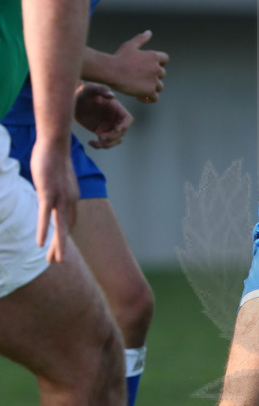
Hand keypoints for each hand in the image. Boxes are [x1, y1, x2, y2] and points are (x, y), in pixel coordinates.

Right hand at [29, 139, 77, 262]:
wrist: (55, 143)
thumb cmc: (53, 158)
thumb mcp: (57, 178)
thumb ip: (55, 188)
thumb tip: (49, 194)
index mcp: (72, 197)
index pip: (69, 221)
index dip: (64, 235)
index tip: (60, 246)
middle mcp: (70, 200)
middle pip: (66, 228)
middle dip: (61, 246)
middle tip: (56, 261)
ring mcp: (60, 197)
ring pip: (59, 226)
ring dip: (57, 245)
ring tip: (54, 260)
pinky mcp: (48, 193)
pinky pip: (45, 216)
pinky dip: (42, 230)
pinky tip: (38, 244)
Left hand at [74, 82, 132, 148]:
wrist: (73, 101)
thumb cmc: (83, 92)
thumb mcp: (91, 89)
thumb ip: (101, 89)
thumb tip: (112, 96)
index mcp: (117, 109)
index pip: (128, 120)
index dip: (124, 126)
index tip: (115, 130)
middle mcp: (115, 119)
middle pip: (121, 133)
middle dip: (112, 137)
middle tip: (100, 136)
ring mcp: (108, 127)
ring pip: (115, 140)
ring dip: (107, 144)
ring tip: (95, 142)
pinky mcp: (100, 132)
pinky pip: (104, 143)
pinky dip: (99, 145)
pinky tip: (90, 142)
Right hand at [110, 30, 168, 101]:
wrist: (111, 70)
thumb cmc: (119, 57)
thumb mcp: (130, 45)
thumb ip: (141, 39)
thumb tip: (149, 32)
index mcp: (154, 56)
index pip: (165, 59)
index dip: (158, 63)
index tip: (148, 66)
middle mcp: (157, 68)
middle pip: (162, 74)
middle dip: (153, 76)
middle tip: (139, 78)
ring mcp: (154, 80)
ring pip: (159, 86)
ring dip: (151, 87)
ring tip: (138, 88)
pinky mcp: (150, 91)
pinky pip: (155, 98)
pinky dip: (148, 98)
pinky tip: (138, 97)